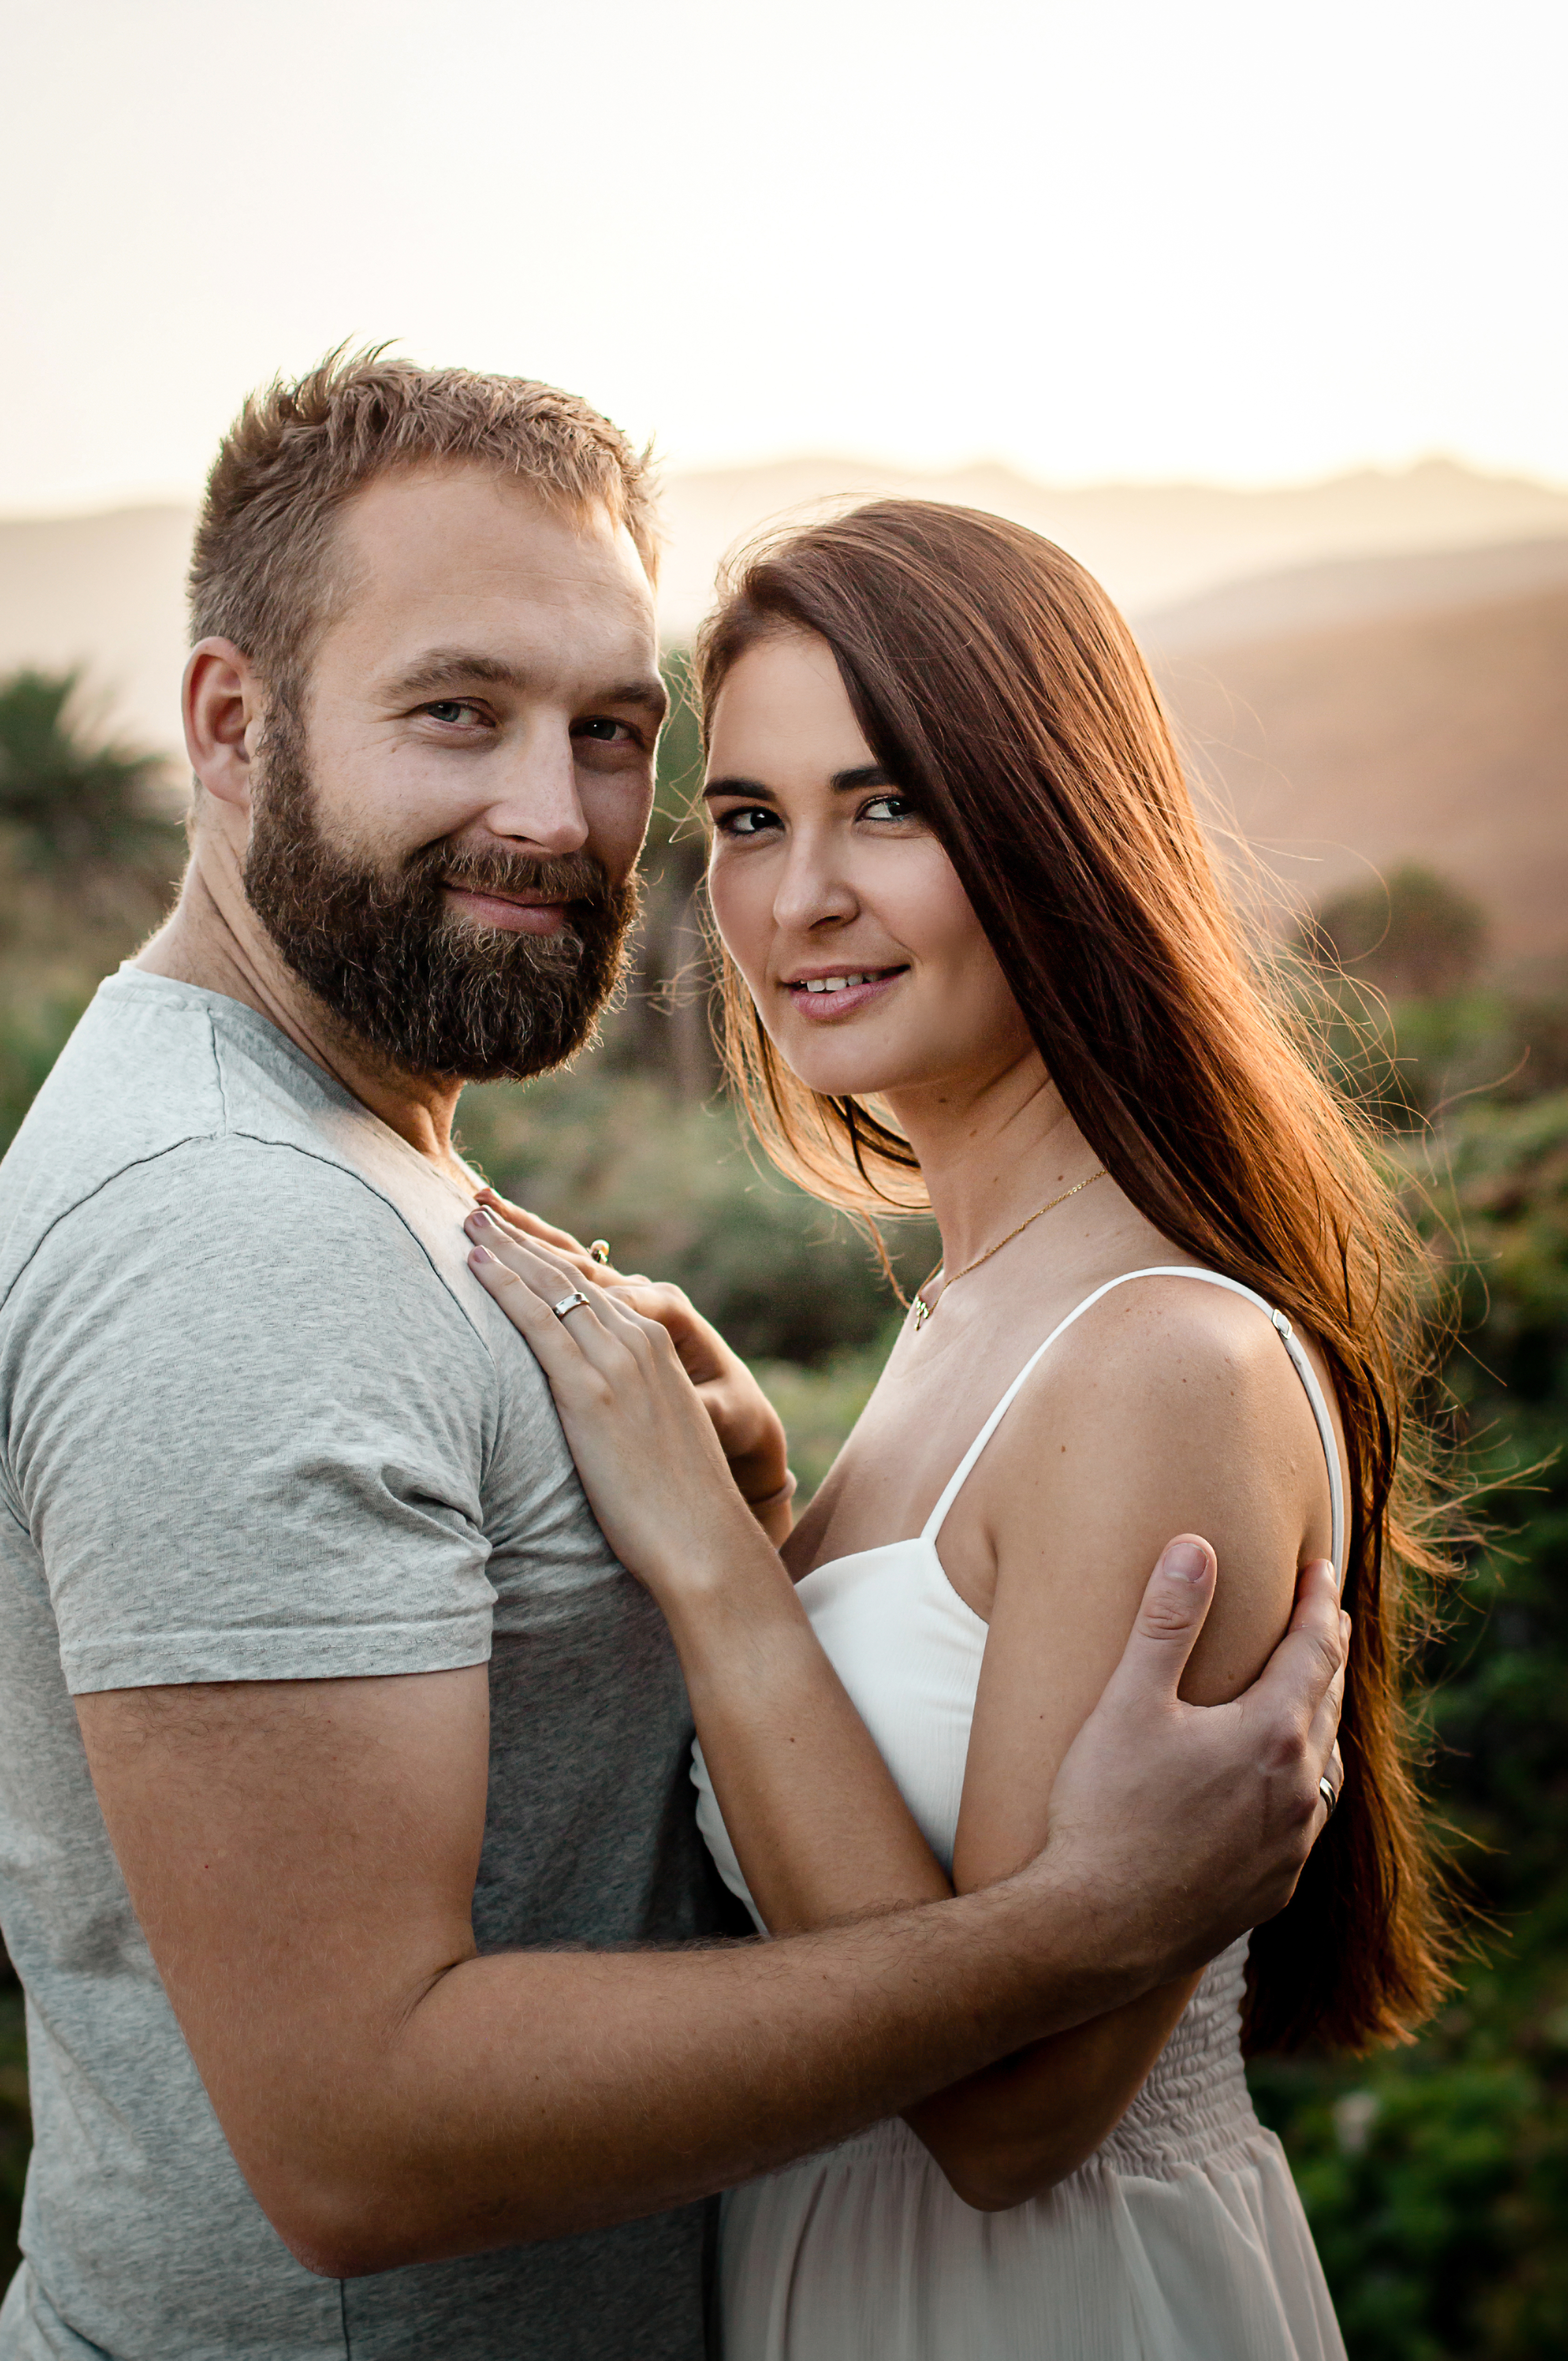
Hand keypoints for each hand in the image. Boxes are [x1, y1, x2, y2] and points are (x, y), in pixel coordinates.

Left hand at [471, 1191, 791, 1532]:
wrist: (703, 1541)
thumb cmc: (676, 1504)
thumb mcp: (656, 1433)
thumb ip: (627, 1404)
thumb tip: (594, 1411)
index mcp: (656, 1347)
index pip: (590, 1287)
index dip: (544, 1256)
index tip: (510, 1233)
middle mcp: (638, 1342)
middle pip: (567, 1275)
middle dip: (519, 1238)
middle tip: (476, 1208)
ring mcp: (615, 1364)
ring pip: (550, 1287)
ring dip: (504, 1249)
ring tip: (467, 1221)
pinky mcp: (590, 1392)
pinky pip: (539, 1324)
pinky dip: (505, 1288)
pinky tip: (476, 1265)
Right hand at [1042, 1537, 1346, 1983]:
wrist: (1096, 1930)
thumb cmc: (1105, 1812)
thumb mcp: (1128, 1703)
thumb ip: (1166, 1621)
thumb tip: (1195, 1546)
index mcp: (1271, 1736)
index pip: (1313, 1649)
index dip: (1317, 1602)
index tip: (1321, 1566)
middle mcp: (1299, 1791)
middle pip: (1328, 1702)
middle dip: (1326, 1652)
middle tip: (1325, 1615)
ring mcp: (1291, 1846)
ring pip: (1325, 1764)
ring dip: (1320, 1717)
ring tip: (1311, 1691)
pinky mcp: (1273, 1888)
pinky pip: (1306, 1819)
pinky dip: (1304, 1781)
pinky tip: (1282, 1783)